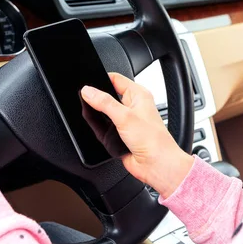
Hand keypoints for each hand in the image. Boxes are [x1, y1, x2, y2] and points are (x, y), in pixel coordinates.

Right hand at [80, 73, 193, 197]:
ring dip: (97, 115)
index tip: (87, 84)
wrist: (156, 165)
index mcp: (138, 94)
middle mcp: (132, 106)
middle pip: (107, 95)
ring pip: (104, 113)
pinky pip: (104, 128)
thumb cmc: (153, 140)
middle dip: (96, 99)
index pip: (115, 79)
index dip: (101, 79)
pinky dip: (99, 128)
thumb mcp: (125, 116)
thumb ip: (104, 102)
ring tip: (91, 116)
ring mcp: (126, 121)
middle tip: (86, 100)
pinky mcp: (120, 134)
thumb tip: (88, 91)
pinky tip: (97, 130)